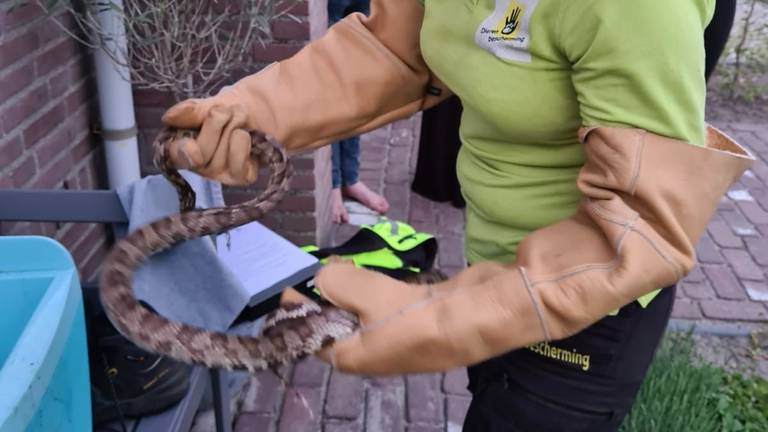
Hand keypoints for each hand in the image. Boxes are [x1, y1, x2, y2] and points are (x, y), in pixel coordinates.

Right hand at [161, 84, 263, 184]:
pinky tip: (249, 137)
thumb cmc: (233, 109)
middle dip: (217, 123)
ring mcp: (219, 173)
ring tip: (241, 120)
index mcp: (183, 145)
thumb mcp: (211, 104)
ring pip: (220, 156)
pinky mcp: (241, 177)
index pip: (173, 155)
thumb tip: (168, 118)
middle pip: (200, 152)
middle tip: (228, 111)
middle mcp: (198, 164)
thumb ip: (192, 112)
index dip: (181, 151)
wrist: (266, 109)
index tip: (190, 144)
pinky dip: (244, 143)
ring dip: (235, 128)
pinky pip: (238, 164)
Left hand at [312, 260, 507, 373]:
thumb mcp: (362, 293)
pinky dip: (378, 284)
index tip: (292, 279)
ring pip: (363, 309)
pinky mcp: (415, 315)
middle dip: (328, 293)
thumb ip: (333, 281)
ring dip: (355, 286)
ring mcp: (394, 335)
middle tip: (318, 263)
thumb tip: (321, 276)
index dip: (300, 308)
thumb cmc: (410, 316)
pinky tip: (374, 264)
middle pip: (337, 320)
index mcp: (349, 357)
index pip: (311, 335)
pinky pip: (387, 300)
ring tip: (342, 260)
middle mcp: (369, 352)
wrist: (474, 320)